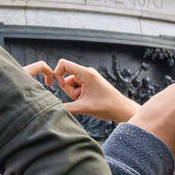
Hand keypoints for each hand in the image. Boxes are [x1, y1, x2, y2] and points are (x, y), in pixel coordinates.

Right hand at [24, 59, 138, 123]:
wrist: (122, 110)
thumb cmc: (106, 107)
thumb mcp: (83, 108)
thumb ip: (65, 107)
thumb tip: (52, 109)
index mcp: (86, 73)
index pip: (63, 64)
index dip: (56, 74)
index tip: (57, 85)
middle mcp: (87, 72)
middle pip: (66, 79)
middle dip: (70, 91)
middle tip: (82, 99)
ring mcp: (89, 78)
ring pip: (71, 85)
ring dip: (75, 95)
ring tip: (87, 101)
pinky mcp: (90, 83)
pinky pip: (77, 88)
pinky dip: (79, 96)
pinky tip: (89, 101)